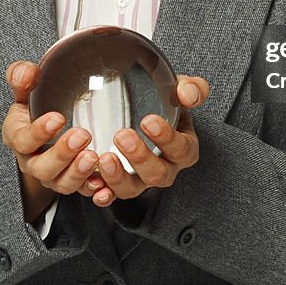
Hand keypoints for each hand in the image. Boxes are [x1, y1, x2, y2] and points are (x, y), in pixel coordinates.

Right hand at [1, 60, 108, 223]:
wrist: (47, 130)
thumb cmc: (36, 108)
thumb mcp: (26, 90)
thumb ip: (22, 77)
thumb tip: (27, 72)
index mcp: (19, 137)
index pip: (23, 140)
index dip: (38, 132)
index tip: (58, 118)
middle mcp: (34, 161)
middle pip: (43, 167)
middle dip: (62, 154)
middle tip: (82, 135)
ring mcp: (54, 176)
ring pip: (63, 184)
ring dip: (78, 173)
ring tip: (94, 156)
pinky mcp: (74, 183)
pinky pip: (83, 192)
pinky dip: (94, 190)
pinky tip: (105, 184)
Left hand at [92, 75, 209, 207]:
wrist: (143, 107)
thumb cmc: (165, 101)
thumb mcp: (180, 89)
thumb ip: (191, 88)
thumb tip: (188, 95)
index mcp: (184, 148)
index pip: (181, 149)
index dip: (167, 138)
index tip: (148, 121)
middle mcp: (165, 168)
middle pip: (157, 174)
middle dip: (140, 157)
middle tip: (122, 135)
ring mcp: (141, 180)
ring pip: (133, 189)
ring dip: (118, 178)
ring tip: (105, 158)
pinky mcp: (120, 184)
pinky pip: (111, 195)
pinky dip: (103, 194)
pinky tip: (94, 185)